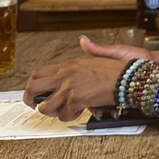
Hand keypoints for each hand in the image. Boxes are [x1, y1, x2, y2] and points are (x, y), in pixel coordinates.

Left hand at [23, 37, 154, 121]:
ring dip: (53, 112)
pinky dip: (70, 116)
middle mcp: (65, 75)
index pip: (38, 73)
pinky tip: (79, 110)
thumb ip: (88, 52)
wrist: (128, 78)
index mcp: (68, 65)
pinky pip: (64, 115)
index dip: (32, 85)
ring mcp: (69, 88)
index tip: (34, 93)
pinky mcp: (76, 100)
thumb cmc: (116, 70)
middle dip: (30, 100)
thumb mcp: (98, 57)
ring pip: (45, 107)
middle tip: (37, 106)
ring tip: (63, 110)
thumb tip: (83, 41)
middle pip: (33, 87)